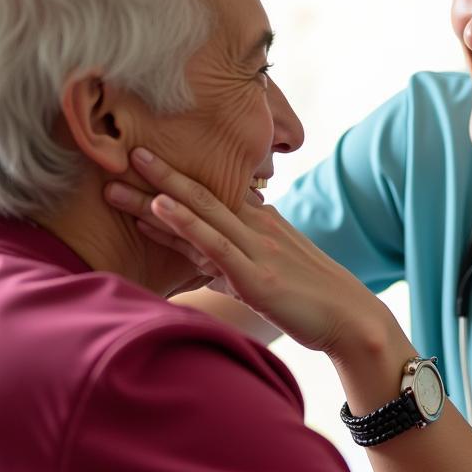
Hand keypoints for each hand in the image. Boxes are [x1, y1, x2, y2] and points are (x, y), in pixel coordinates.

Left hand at [104, 148, 399, 361]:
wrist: (353, 320)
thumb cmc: (314, 302)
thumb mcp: (274, 270)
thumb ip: (238, 260)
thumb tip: (202, 262)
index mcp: (262, 224)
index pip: (211, 197)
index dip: (175, 180)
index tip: (141, 162)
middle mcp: (258, 228)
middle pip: (200, 195)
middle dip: (159, 174)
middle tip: (118, 150)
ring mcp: (257, 250)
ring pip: (199, 214)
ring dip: (156, 193)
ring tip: (118, 177)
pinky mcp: (256, 277)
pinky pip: (215, 244)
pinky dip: (186, 223)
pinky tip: (160, 207)